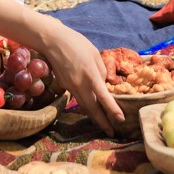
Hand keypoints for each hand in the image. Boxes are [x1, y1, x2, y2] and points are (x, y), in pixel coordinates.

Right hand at [39, 19, 123, 134]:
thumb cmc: (76, 43)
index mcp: (91, 74)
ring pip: (84, 106)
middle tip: (111, 132)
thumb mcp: (94, 53)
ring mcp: (70, 86)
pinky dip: (85, 105)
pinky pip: (77, 98)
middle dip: (102, 122)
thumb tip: (104, 83)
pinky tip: (91, 107)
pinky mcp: (64, 86)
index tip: (121, 119)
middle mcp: (80, 84)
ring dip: (94, 116)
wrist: (52, 41)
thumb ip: (101, 70)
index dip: (113, 110)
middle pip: (93, 108)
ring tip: (103, 125)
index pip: (104, 97)